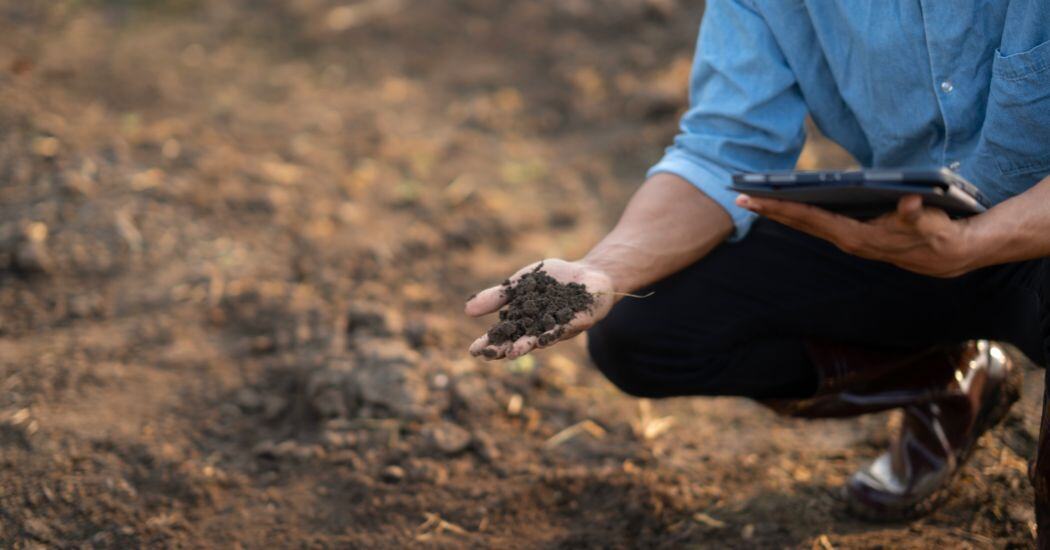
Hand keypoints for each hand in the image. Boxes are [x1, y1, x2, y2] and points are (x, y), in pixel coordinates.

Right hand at [465, 259, 615, 359]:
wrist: (588, 273)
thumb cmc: (553, 280)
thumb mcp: (520, 284)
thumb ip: (498, 296)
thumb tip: (467, 311)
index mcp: (525, 321)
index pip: (503, 334)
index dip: (489, 342)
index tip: (473, 351)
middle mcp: (541, 328)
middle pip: (520, 340)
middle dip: (505, 348)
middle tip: (490, 355)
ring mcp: (561, 326)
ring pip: (543, 337)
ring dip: (528, 345)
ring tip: (513, 352)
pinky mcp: (582, 319)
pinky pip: (568, 325)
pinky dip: (556, 330)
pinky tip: (545, 337)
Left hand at [736, 194, 982, 276]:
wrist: (949, 255)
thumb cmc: (937, 234)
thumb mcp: (930, 223)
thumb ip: (918, 215)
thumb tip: (911, 203)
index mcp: (855, 235)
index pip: (809, 219)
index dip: (781, 207)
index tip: (755, 200)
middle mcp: (845, 239)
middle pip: (800, 222)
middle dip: (770, 209)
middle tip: (739, 195)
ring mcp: (847, 238)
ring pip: (806, 224)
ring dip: (781, 211)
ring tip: (755, 198)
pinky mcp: (852, 235)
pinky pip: (817, 223)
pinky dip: (799, 213)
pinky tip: (785, 204)